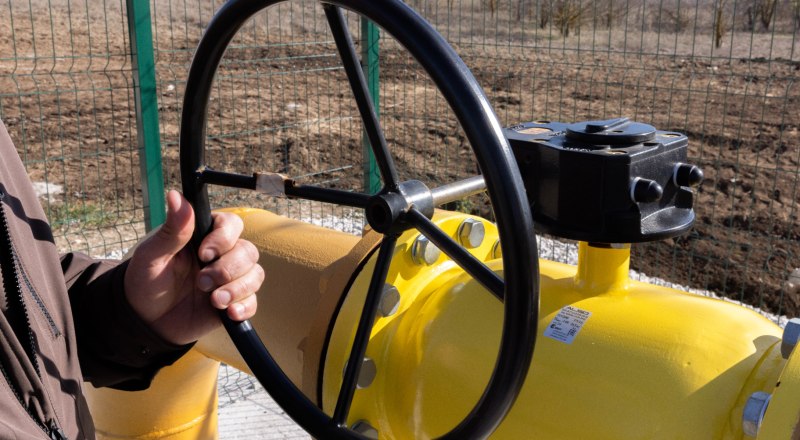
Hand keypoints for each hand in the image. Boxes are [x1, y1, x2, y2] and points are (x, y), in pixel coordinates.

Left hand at [124, 190, 263, 344]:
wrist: (145, 322)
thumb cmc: (145, 282)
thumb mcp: (152, 256)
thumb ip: (172, 230)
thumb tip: (175, 195)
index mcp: (203, 238)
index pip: (232, 225)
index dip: (224, 238)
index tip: (204, 254)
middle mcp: (221, 256)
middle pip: (248, 251)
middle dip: (227, 269)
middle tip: (200, 283)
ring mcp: (229, 280)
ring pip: (255, 275)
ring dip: (237, 289)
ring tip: (214, 301)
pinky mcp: (233, 303)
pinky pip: (253, 301)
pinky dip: (244, 307)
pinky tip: (228, 313)